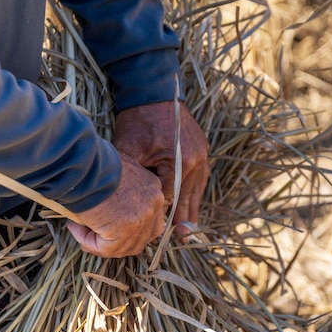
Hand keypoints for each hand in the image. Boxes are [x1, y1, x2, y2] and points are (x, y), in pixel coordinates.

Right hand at [66, 151, 165, 256]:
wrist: (83, 163)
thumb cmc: (94, 163)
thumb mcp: (116, 173)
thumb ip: (122, 191)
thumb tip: (110, 209)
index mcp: (153, 188)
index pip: (150, 219)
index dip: (129, 229)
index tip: (107, 227)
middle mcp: (154, 204)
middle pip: (143, 237)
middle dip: (118, 242)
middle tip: (95, 237)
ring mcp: (142, 218)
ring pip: (123, 247)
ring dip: (99, 242)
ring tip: (78, 229)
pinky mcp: (125, 230)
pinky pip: (106, 248)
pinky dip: (89, 243)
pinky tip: (75, 228)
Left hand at [112, 101, 209, 238]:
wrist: (154, 92)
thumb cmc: (138, 120)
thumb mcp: (129, 149)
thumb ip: (133, 177)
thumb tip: (130, 203)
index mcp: (180, 162)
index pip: (170, 197)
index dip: (160, 212)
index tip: (152, 226)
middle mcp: (196, 161)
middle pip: (187, 197)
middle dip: (181, 217)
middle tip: (181, 239)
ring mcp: (202, 155)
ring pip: (196, 189)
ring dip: (191, 207)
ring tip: (190, 230)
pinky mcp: (202, 150)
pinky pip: (200, 178)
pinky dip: (195, 191)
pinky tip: (193, 204)